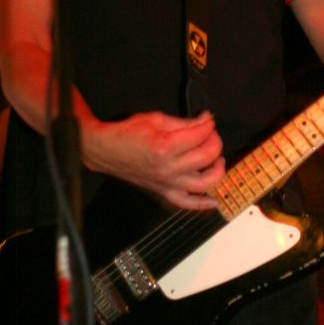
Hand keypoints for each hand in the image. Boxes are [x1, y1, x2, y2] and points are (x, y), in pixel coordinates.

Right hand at [83, 110, 224, 209]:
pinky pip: (186, 203)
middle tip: (211, 135)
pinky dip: (202, 204)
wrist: (106, 150)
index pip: (199, 136)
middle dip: (214, 142)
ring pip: (203, 183)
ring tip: (217, 160)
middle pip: (205, 157)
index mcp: (165, 146)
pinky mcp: (163, 191)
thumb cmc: (127, 133)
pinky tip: (214, 200)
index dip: (208, 125)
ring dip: (217, 170)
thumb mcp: (156, 120)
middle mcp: (168, 168)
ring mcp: (166, 182)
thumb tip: (205, 121)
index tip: (208, 121)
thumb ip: (184, 123)